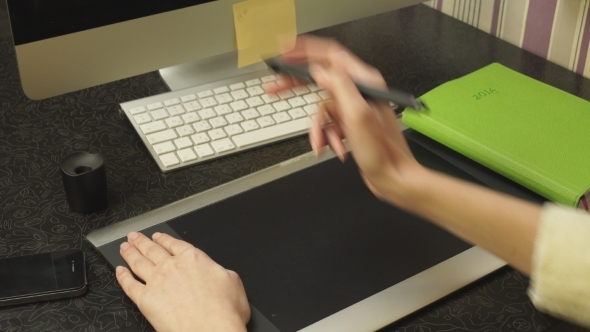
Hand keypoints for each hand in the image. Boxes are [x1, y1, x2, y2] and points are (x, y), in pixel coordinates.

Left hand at [116, 232, 249, 331]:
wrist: (210, 331)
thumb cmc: (223, 311)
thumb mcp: (233, 282)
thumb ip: (220, 272)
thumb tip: (218, 273)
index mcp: (194, 259)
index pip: (174, 244)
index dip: (164, 239)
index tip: (158, 236)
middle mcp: (172, 266)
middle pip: (152, 249)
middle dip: (142, 241)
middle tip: (134, 236)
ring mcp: (156, 282)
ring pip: (138, 262)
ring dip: (130, 253)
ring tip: (124, 247)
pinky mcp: (145, 300)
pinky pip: (129, 284)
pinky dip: (122, 277)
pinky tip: (119, 271)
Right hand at [273, 35, 426, 206]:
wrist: (392, 177)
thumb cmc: (382, 152)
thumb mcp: (358, 115)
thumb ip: (339, 87)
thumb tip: (319, 71)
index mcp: (364, 82)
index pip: (330, 55)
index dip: (305, 51)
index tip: (285, 51)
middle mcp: (358, 91)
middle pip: (320, 79)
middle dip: (296, 87)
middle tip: (275, 89)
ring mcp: (353, 108)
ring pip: (321, 109)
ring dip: (318, 128)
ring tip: (324, 143)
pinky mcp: (349, 123)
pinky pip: (327, 124)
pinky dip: (326, 137)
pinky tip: (335, 148)